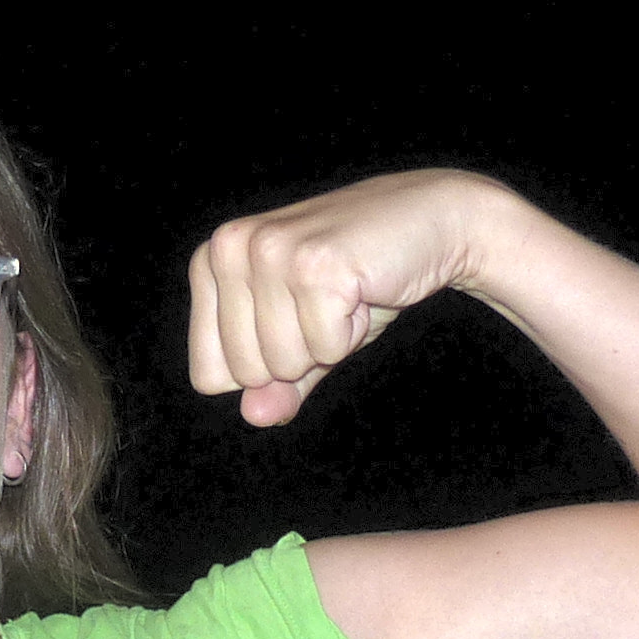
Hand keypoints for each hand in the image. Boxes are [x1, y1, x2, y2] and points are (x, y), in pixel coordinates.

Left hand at [186, 169, 521, 426]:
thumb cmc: (357, 280)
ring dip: (328, 341)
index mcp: (209, 261)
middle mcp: (228, 247)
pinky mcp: (316, 264)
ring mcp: (270, 251)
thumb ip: (275, 383)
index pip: (209, 374)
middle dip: (299, 354)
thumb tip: (254, 417)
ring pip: (284, 363)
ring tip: (343, 293)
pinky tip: (362, 289)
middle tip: (327, 303)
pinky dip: (352, 332)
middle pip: (246, 373)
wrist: (430, 221)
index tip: (296, 320)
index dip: (265, 368)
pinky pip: (325, 348)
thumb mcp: (305, 337)